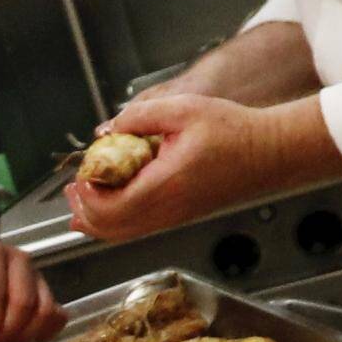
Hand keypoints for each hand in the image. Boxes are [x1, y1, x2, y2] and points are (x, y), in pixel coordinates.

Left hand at [63, 92, 274, 241]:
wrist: (269, 152)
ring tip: (81, 200)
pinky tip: (107, 206)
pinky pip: (138, 227)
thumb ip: (141, 116)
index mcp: (166, 184)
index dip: (88, 196)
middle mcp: (168, 208)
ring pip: (123, 233)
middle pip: (111, 227)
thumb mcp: (183, 109)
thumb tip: (111, 127)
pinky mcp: (179, 215)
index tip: (81, 175)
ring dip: (97, 219)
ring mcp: (174, 216)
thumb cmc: (233, 130)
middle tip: (72, 189)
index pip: (112, 207)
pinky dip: (115, 221)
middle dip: (84, 210)